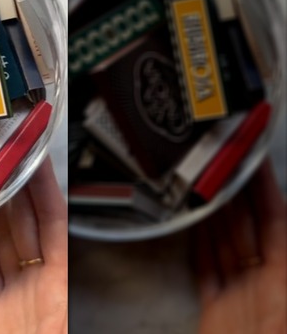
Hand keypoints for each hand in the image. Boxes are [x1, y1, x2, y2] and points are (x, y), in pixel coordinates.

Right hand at [0, 159, 67, 333]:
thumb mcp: (66, 310)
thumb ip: (63, 271)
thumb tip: (60, 229)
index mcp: (62, 282)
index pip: (54, 221)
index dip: (45, 188)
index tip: (38, 161)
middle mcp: (41, 284)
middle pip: (29, 226)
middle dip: (20, 192)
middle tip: (9, 162)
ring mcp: (18, 295)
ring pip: (7, 243)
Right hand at [193, 160, 286, 333]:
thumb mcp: (285, 300)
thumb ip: (283, 250)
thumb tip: (283, 220)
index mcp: (286, 279)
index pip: (276, 220)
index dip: (265, 190)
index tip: (256, 163)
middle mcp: (266, 283)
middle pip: (248, 228)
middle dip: (235, 195)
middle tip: (222, 167)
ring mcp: (241, 295)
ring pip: (226, 245)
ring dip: (215, 216)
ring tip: (204, 188)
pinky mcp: (218, 310)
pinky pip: (207, 270)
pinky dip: (199, 247)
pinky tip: (194, 230)